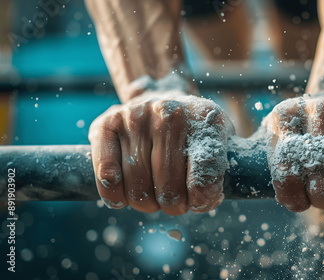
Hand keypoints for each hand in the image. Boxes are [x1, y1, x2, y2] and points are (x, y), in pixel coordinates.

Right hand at [88, 91, 232, 214]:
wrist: (160, 96)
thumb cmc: (190, 130)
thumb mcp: (215, 142)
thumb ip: (215, 174)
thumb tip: (202, 202)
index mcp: (203, 120)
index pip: (204, 179)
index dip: (201, 201)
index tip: (197, 201)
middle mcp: (169, 114)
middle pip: (169, 189)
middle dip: (173, 206)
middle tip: (174, 202)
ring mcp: (135, 118)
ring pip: (139, 187)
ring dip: (146, 204)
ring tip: (153, 198)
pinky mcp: (106, 124)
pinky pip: (107, 174)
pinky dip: (114, 195)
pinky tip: (123, 196)